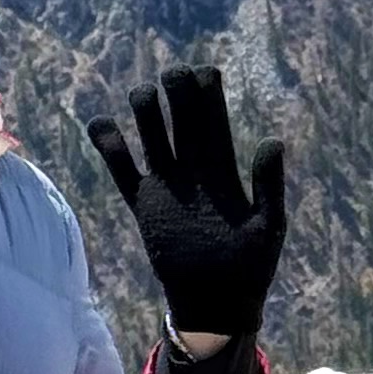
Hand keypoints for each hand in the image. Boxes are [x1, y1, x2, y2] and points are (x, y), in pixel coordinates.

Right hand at [86, 67, 286, 345]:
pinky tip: (100, 123)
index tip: (206, 70)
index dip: (210, 97)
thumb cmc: (250, 267)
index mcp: (224, 172)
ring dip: (147, 115)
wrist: (216, 303)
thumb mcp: (268, 225)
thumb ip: (268, 184)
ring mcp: (167, 186)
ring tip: (143, 94)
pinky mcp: (144, 206)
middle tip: (174, 73)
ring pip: (153, 139)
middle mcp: (194, 172)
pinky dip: (111, 149)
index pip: (216, 124)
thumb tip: (272, 140)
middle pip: (183, 123)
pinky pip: (123, 172)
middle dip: (178, 96)